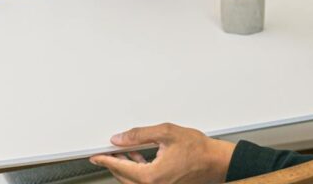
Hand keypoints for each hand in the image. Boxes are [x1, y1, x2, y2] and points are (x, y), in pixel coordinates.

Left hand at [89, 123, 234, 183]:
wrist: (217, 162)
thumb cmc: (199, 150)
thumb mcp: (166, 133)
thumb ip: (139, 135)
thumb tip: (119, 139)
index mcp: (151, 176)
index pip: (120, 167)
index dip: (105, 158)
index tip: (95, 156)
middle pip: (123, 176)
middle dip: (114, 163)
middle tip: (106, 153)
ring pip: (133, 180)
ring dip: (126, 167)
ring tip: (122, 153)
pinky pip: (143, 181)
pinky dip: (137, 170)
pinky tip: (138, 158)